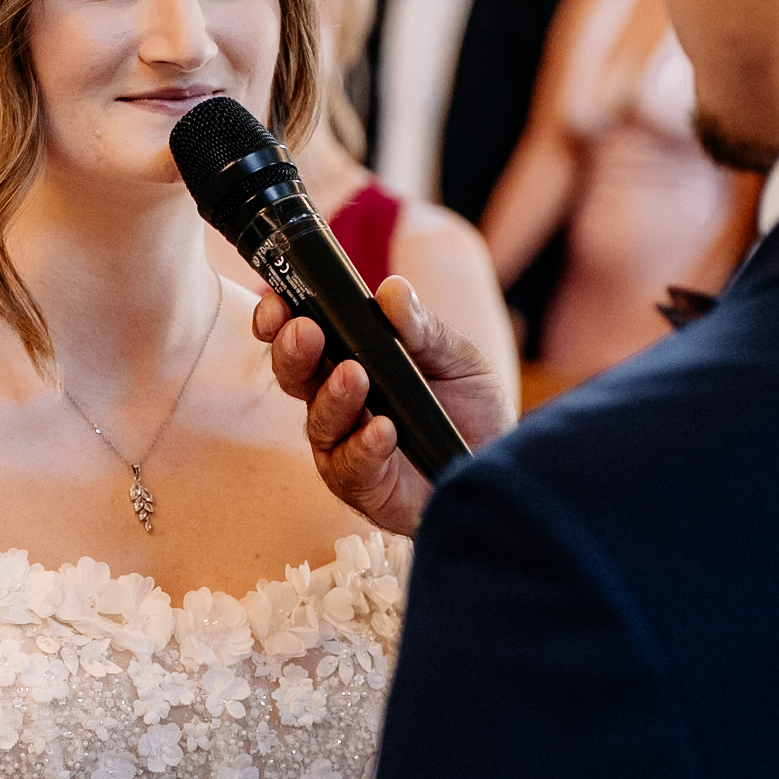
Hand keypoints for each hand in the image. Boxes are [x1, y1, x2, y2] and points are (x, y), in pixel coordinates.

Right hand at [253, 275, 513, 537]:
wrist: (500, 463)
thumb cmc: (471, 408)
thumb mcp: (456, 357)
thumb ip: (422, 328)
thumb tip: (392, 289)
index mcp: (349, 362)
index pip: (301, 340)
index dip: (280, 320)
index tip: (278, 301)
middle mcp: (337, 405)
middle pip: (296, 379)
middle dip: (293, 353)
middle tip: (305, 331)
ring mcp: (346, 448)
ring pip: (319, 424)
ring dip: (333, 398)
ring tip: (354, 375)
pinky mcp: (365, 488)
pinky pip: (352, 468)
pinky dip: (364, 447)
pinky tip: (383, 430)